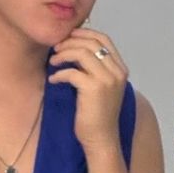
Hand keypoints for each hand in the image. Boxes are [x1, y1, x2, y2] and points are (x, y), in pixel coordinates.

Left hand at [48, 27, 128, 151]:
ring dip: (63, 54)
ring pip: (82, 53)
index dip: (84, 33)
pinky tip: (53, 80)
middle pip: (92, 43)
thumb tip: (75, 48)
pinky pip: (72, 71)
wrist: (101, 138)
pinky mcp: (94, 89)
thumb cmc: (98, 114)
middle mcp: (117, 72)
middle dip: (70, 42)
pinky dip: (59, 73)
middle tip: (56, 49)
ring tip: (52, 62)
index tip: (68, 36)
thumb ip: (96, 68)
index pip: (104, 39)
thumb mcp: (102, 87)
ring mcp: (107, 80)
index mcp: (121, 69)